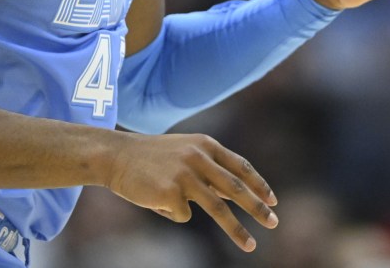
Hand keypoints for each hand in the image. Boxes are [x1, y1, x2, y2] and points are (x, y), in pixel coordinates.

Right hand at [106, 132, 278, 251]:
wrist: (115, 155)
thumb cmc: (152, 157)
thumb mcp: (185, 153)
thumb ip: (211, 170)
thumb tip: (238, 194)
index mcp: (205, 145)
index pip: (240, 166)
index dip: (258, 184)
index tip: (273, 200)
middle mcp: (198, 157)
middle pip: (235, 187)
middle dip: (257, 207)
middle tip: (274, 222)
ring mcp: (184, 175)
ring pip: (218, 207)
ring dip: (237, 229)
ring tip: (251, 245)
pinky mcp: (169, 193)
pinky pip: (182, 215)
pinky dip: (173, 212)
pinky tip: (156, 200)